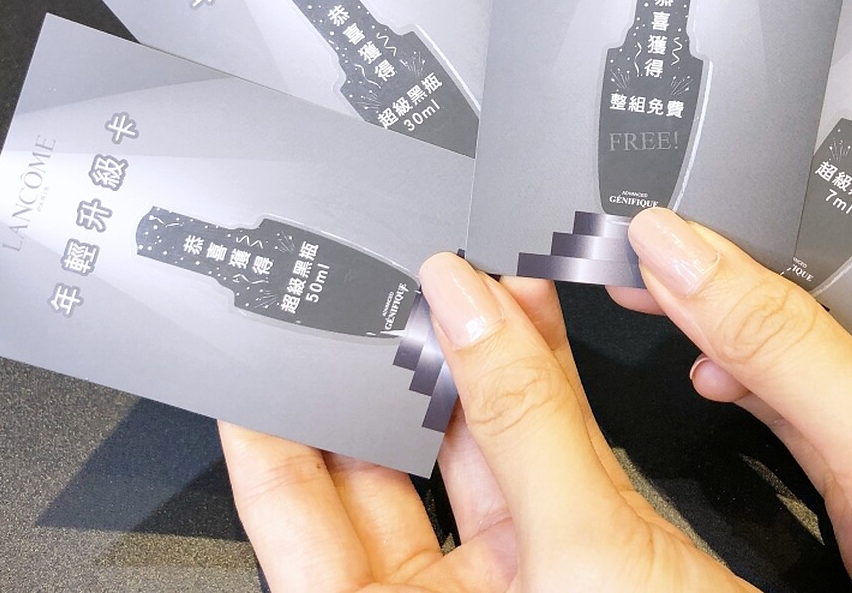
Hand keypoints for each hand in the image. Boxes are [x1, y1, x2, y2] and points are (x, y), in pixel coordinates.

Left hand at [222, 261, 755, 591]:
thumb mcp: (578, 558)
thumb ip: (523, 425)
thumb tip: (469, 308)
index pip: (287, 518)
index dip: (269, 425)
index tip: (267, 344)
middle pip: (380, 476)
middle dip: (388, 374)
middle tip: (385, 295)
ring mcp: (516, 590)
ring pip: (471, 458)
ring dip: (477, 367)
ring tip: (467, 289)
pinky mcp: (584, 561)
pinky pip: (542, 460)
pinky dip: (543, 389)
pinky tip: (533, 324)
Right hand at [611, 208, 851, 591]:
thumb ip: (785, 349)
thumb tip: (690, 260)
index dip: (834, 206)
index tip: (743, 195)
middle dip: (777, 275)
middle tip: (693, 244)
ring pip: (836, 347)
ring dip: (754, 332)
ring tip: (681, 300)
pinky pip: (820, 409)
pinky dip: (761, 391)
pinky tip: (716, 371)